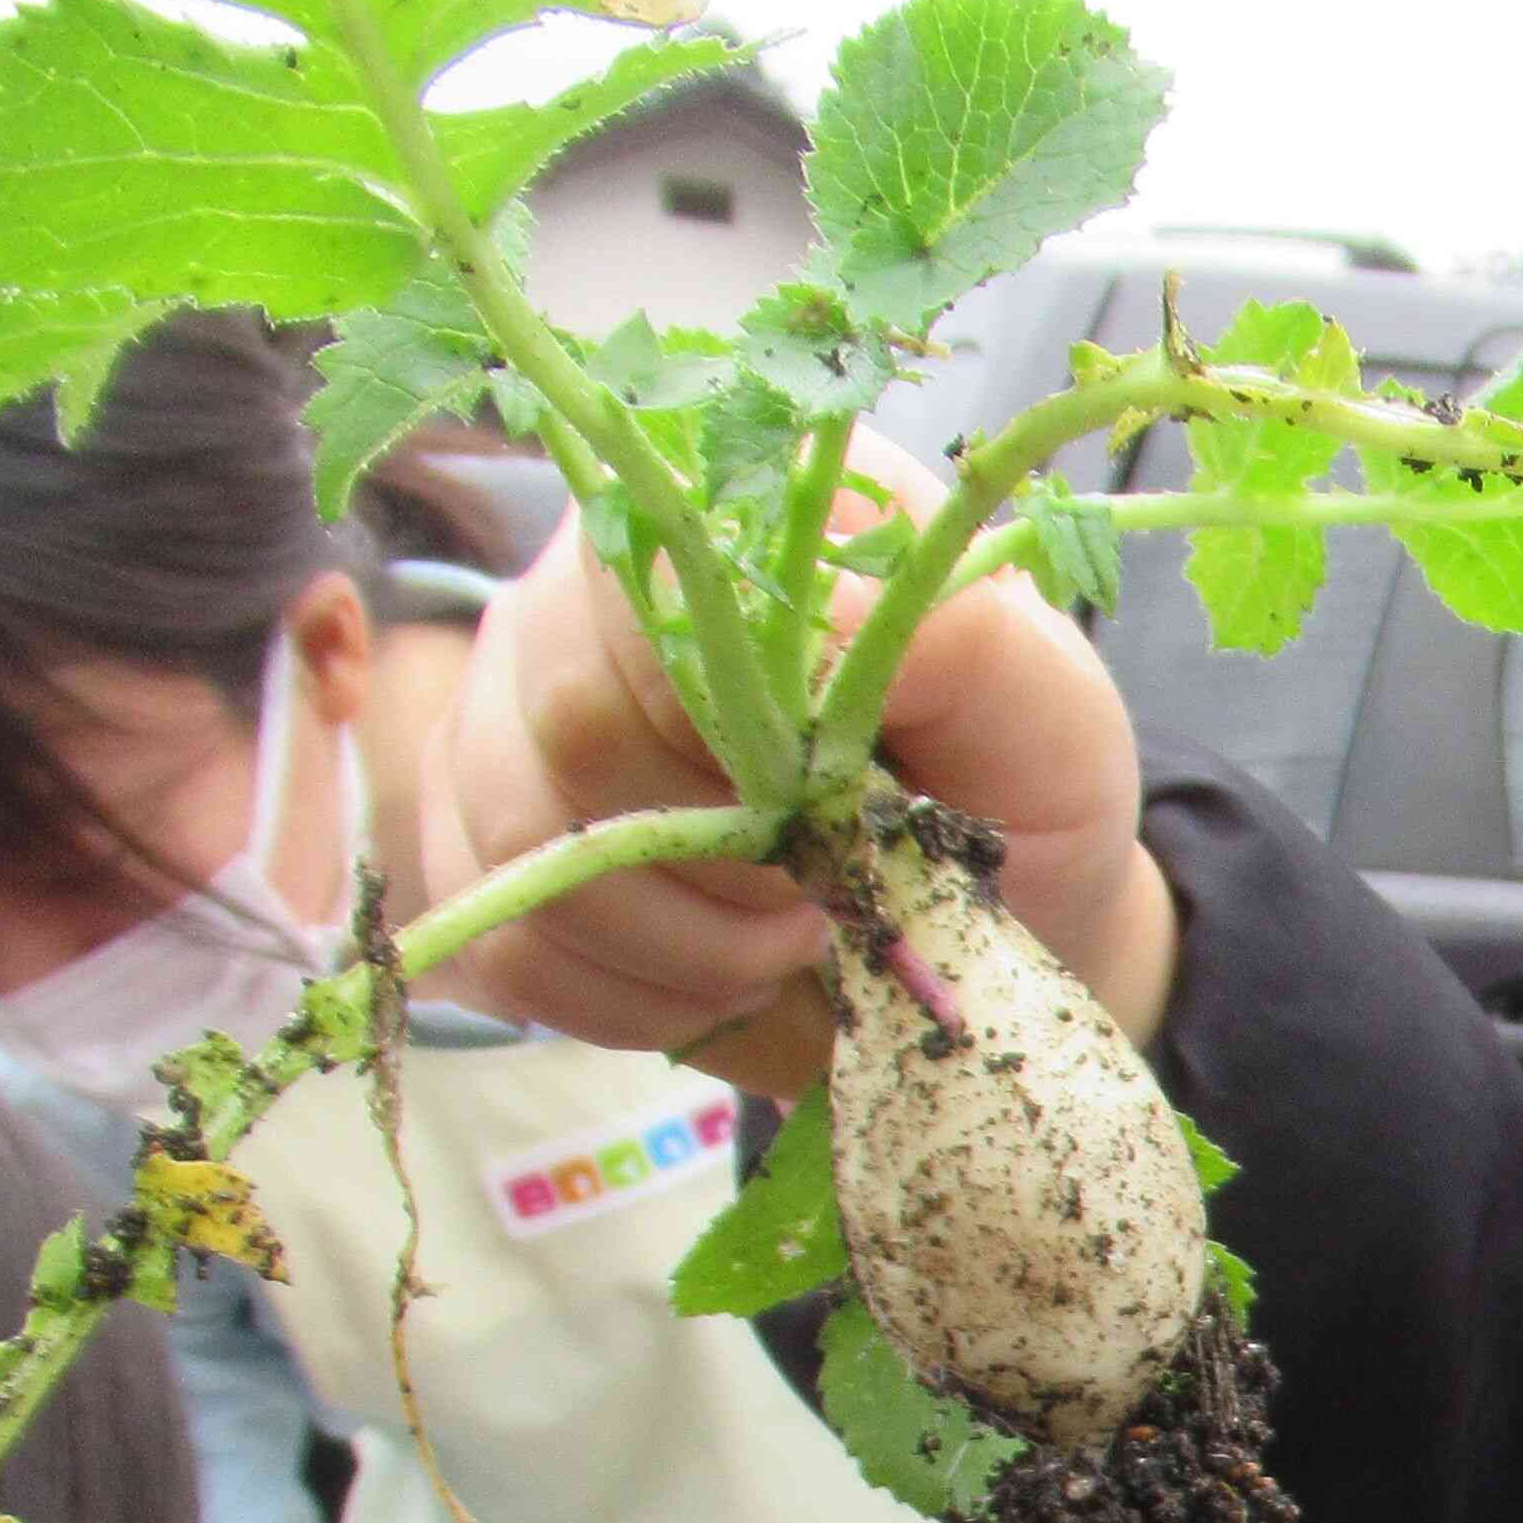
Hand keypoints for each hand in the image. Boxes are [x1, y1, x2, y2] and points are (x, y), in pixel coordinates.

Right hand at [423, 443, 1176, 1096]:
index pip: (638, 585)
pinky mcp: (476, 847)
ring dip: (682, 943)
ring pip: (522, 847)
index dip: (726, 728)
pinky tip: (718, 980)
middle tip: (829, 896)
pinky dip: (632, 998)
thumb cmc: (1016, 798)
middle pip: (566, 728)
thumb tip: (822, 595)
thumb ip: (961, 638)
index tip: (825, 805)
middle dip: (722, 859)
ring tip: (791, 935)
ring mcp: (504, 720)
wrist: (991, 926)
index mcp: (724, 523)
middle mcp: (580, 597)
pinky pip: (505, 943)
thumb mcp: (1046, 719)